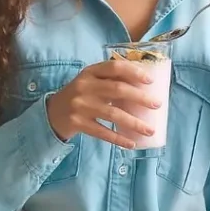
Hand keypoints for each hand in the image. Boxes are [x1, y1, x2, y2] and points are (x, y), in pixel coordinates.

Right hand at [46, 59, 160, 147]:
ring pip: (113, 114)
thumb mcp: (91, 81)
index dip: (133, 72)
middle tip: (157, 104)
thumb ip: (111, 80)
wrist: (52, 112)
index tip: (150, 81)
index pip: (114, 67)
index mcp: (90, 72)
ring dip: (134, 123)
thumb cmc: (81, 95)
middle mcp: (84, 86)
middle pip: (117, 89)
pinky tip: (132, 143)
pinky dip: (119, 138)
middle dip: (140, 97)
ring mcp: (80, 105)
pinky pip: (103, 132)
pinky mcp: (78, 123)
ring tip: (150, 130)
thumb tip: (146, 87)